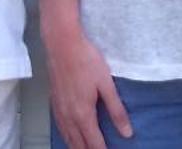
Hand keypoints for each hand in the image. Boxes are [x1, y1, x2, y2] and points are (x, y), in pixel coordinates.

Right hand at [45, 29, 131, 148]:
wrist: (62, 44)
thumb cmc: (86, 60)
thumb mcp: (106, 84)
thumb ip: (117, 110)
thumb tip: (127, 133)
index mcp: (83, 114)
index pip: (94, 143)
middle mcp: (69, 116)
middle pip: (78, 144)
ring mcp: (59, 110)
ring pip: (67, 138)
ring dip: (76, 147)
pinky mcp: (53, 102)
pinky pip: (60, 128)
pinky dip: (67, 137)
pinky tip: (69, 136)